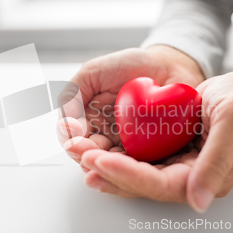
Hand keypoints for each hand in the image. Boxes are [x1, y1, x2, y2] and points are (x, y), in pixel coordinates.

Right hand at [57, 45, 204, 162]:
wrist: (168, 65)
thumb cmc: (130, 66)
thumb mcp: (93, 73)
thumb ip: (73, 93)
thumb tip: (63, 120)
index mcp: (89, 122)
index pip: (73, 140)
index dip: (72, 141)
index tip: (74, 136)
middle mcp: (105, 137)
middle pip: (90, 157)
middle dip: (85, 156)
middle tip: (85, 152)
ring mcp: (127, 146)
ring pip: (112, 165)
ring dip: (105, 166)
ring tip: (103, 160)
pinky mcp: (150, 151)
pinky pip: (139, 164)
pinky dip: (132, 166)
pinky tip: (127, 163)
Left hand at [79, 68, 232, 212]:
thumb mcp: (232, 123)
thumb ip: (216, 163)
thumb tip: (198, 201)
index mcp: (205, 177)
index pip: (159, 185)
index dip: (128, 175)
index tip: (102, 160)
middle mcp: (187, 177)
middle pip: (141, 184)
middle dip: (108, 172)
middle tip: (82, 157)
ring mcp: (176, 166)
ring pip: (134, 174)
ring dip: (106, 166)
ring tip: (80, 155)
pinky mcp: (167, 153)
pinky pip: (136, 160)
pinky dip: (115, 155)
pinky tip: (96, 150)